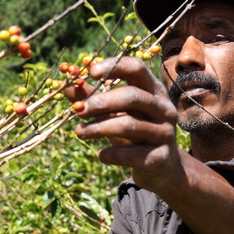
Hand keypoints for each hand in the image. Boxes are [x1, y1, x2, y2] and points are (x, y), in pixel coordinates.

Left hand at [64, 56, 181, 192]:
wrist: (159, 166)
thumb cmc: (133, 132)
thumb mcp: (115, 113)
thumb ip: (93, 98)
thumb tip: (68, 86)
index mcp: (153, 90)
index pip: (137, 68)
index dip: (113, 67)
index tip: (90, 72)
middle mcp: (164, 108)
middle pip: (132, 96)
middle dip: (102, 102)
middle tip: (79, 110)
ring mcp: (165, 133)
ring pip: (129, 125)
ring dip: (98, 128)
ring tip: (79, 133)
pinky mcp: (159, 157)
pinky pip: (130, 154)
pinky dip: (110, 154)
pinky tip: (101, 155)